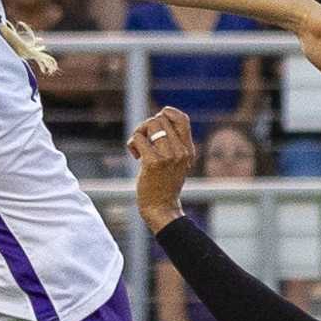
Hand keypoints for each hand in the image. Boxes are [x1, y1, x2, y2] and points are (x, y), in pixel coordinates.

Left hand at [128, 106, 197, 231]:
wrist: (161, 208)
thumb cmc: (164, 184)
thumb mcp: (178, 162)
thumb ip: (174, 142)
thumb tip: (159, 116)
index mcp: (188, 150)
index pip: (183, 118)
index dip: (167, 112)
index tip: (157, 122)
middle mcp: (181, 151)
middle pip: (160, 119)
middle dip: (146, 125)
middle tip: (143, 140)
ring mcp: (168, 157)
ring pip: (150, 124)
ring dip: (139, 133)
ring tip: (138, 147)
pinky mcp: (153, 163)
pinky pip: (138, 138)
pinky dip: (132, 144)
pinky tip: (135, 156)